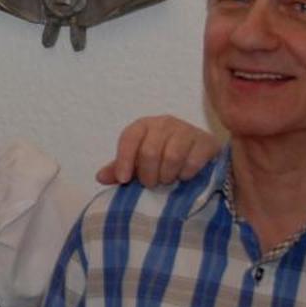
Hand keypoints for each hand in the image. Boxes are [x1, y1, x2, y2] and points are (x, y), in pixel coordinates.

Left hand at [97, 116, 218, 186]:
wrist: (197, 154)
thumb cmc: (161, 158)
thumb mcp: (137, 163)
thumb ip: (119, 169)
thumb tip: (100, 177)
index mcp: (143, 126)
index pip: (129, 138)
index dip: (124, 160)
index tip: (124, 179)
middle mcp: (164, 123)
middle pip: (150, 152)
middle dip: (148, 175)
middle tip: (151, 184)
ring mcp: (186, 129)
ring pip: (171, 157)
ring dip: (167, 176)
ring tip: (167, 180)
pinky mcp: (205, 141)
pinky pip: (192, 162)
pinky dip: (186, 174)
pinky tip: (184, 176)